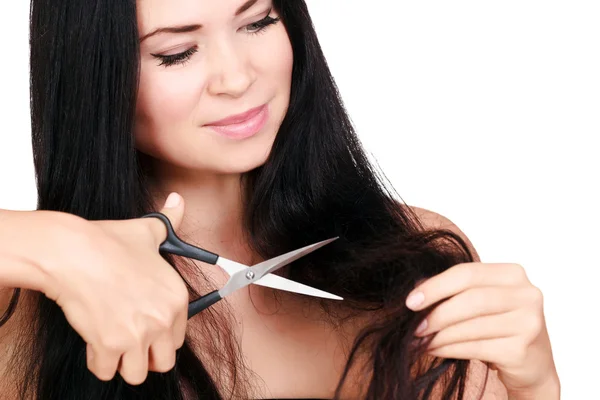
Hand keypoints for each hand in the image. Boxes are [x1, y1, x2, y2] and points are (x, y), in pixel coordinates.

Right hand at [39, 192, 188, 384]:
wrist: (73, 252)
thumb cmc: (108, 242)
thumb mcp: (147, 230)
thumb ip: (170, 221)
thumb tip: (178, 200)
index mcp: (177, 297)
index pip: (179, 337)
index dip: (161, 336)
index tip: (145, 328)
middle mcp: (163, 318)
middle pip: (163, 361)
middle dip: (146, 356)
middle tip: (129, 341)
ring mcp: (139, 334)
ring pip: (137, 373)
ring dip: (123, 363)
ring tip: (111, 344)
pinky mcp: (111, 345)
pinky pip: (107, 372)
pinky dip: (98, 362)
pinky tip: (93, 344)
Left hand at [406, 262, 559, 397]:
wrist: (533, 365)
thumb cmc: (499, 326)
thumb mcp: (481, 301)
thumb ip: (453, 290)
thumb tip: (415, 290)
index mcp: (513, 274)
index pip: (467, 273)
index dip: (435, 286)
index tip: (411, 301)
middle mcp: (526, 295)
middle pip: (470, 299)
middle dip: (436, 314)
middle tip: (414, 327)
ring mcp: (528, 323)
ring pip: (471, 326)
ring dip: (439, 335)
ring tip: (420, 341)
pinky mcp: (522, 350)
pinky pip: (475, 347)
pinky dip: (449, 349)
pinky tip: (435, 350)